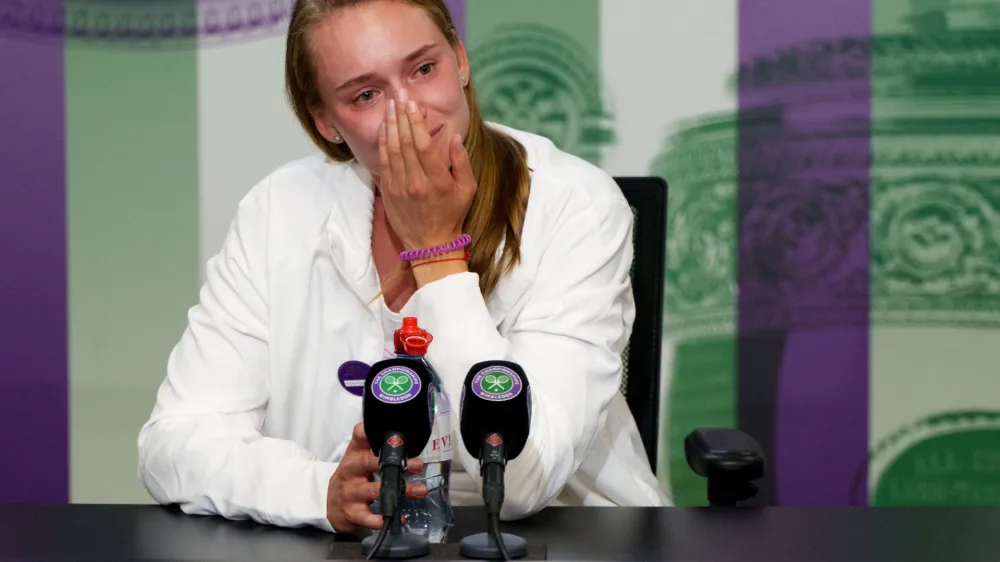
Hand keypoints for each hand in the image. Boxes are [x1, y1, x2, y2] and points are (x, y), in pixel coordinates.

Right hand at [326, 423, 426, 533]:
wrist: (329, 505)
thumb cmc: (352, 477)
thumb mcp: (359, 459)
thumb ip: (376, 448)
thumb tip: (406, 439)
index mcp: (354, 454)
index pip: (360, 437)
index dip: (371, 432)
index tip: (391, 432)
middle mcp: (350, 470)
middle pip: (368, 462)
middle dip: (394, 463)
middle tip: (417, 465)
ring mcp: (350, 492)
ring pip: (374, 491)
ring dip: (399, 491)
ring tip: (420, 490)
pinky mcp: (352, 512)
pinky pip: (368, 517)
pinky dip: (383, 518)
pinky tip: (399, 516)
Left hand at [377, 89, 476, 250]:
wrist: (430, 244)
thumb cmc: (451, 215)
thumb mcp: (467, 190)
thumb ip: (462, 163)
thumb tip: (455, 138)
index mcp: (437, 181)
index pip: (423, 145)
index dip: (416, 122)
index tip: (414, 104)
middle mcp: (415, 183)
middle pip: (405, 143)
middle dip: (401, 116)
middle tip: (399, 95)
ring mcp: (399, 188)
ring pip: (391, 150)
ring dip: (390, 125)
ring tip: (389, 105)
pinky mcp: (388, 191)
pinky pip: (383, 162)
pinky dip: (382, 142)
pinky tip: (384, 127)